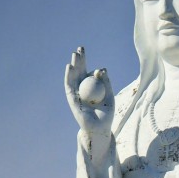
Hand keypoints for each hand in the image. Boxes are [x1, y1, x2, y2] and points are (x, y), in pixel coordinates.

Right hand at [64, 46, 114, 162]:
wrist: (100, 128)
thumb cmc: (106, 114)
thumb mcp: (109, 95)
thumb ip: (106, 82)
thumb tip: (102, 69)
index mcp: (92, 88)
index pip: (89, 73)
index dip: (90, 66)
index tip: (96, 64)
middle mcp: (82, 89)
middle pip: (80, 72)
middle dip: (80, 60)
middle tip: (80, 48)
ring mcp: (76, 94)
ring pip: (73, 77)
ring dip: (74, 65)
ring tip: (75, 54)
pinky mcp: (72, 99)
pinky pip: (69, 86)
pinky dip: (69, 76)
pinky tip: (69, 67)